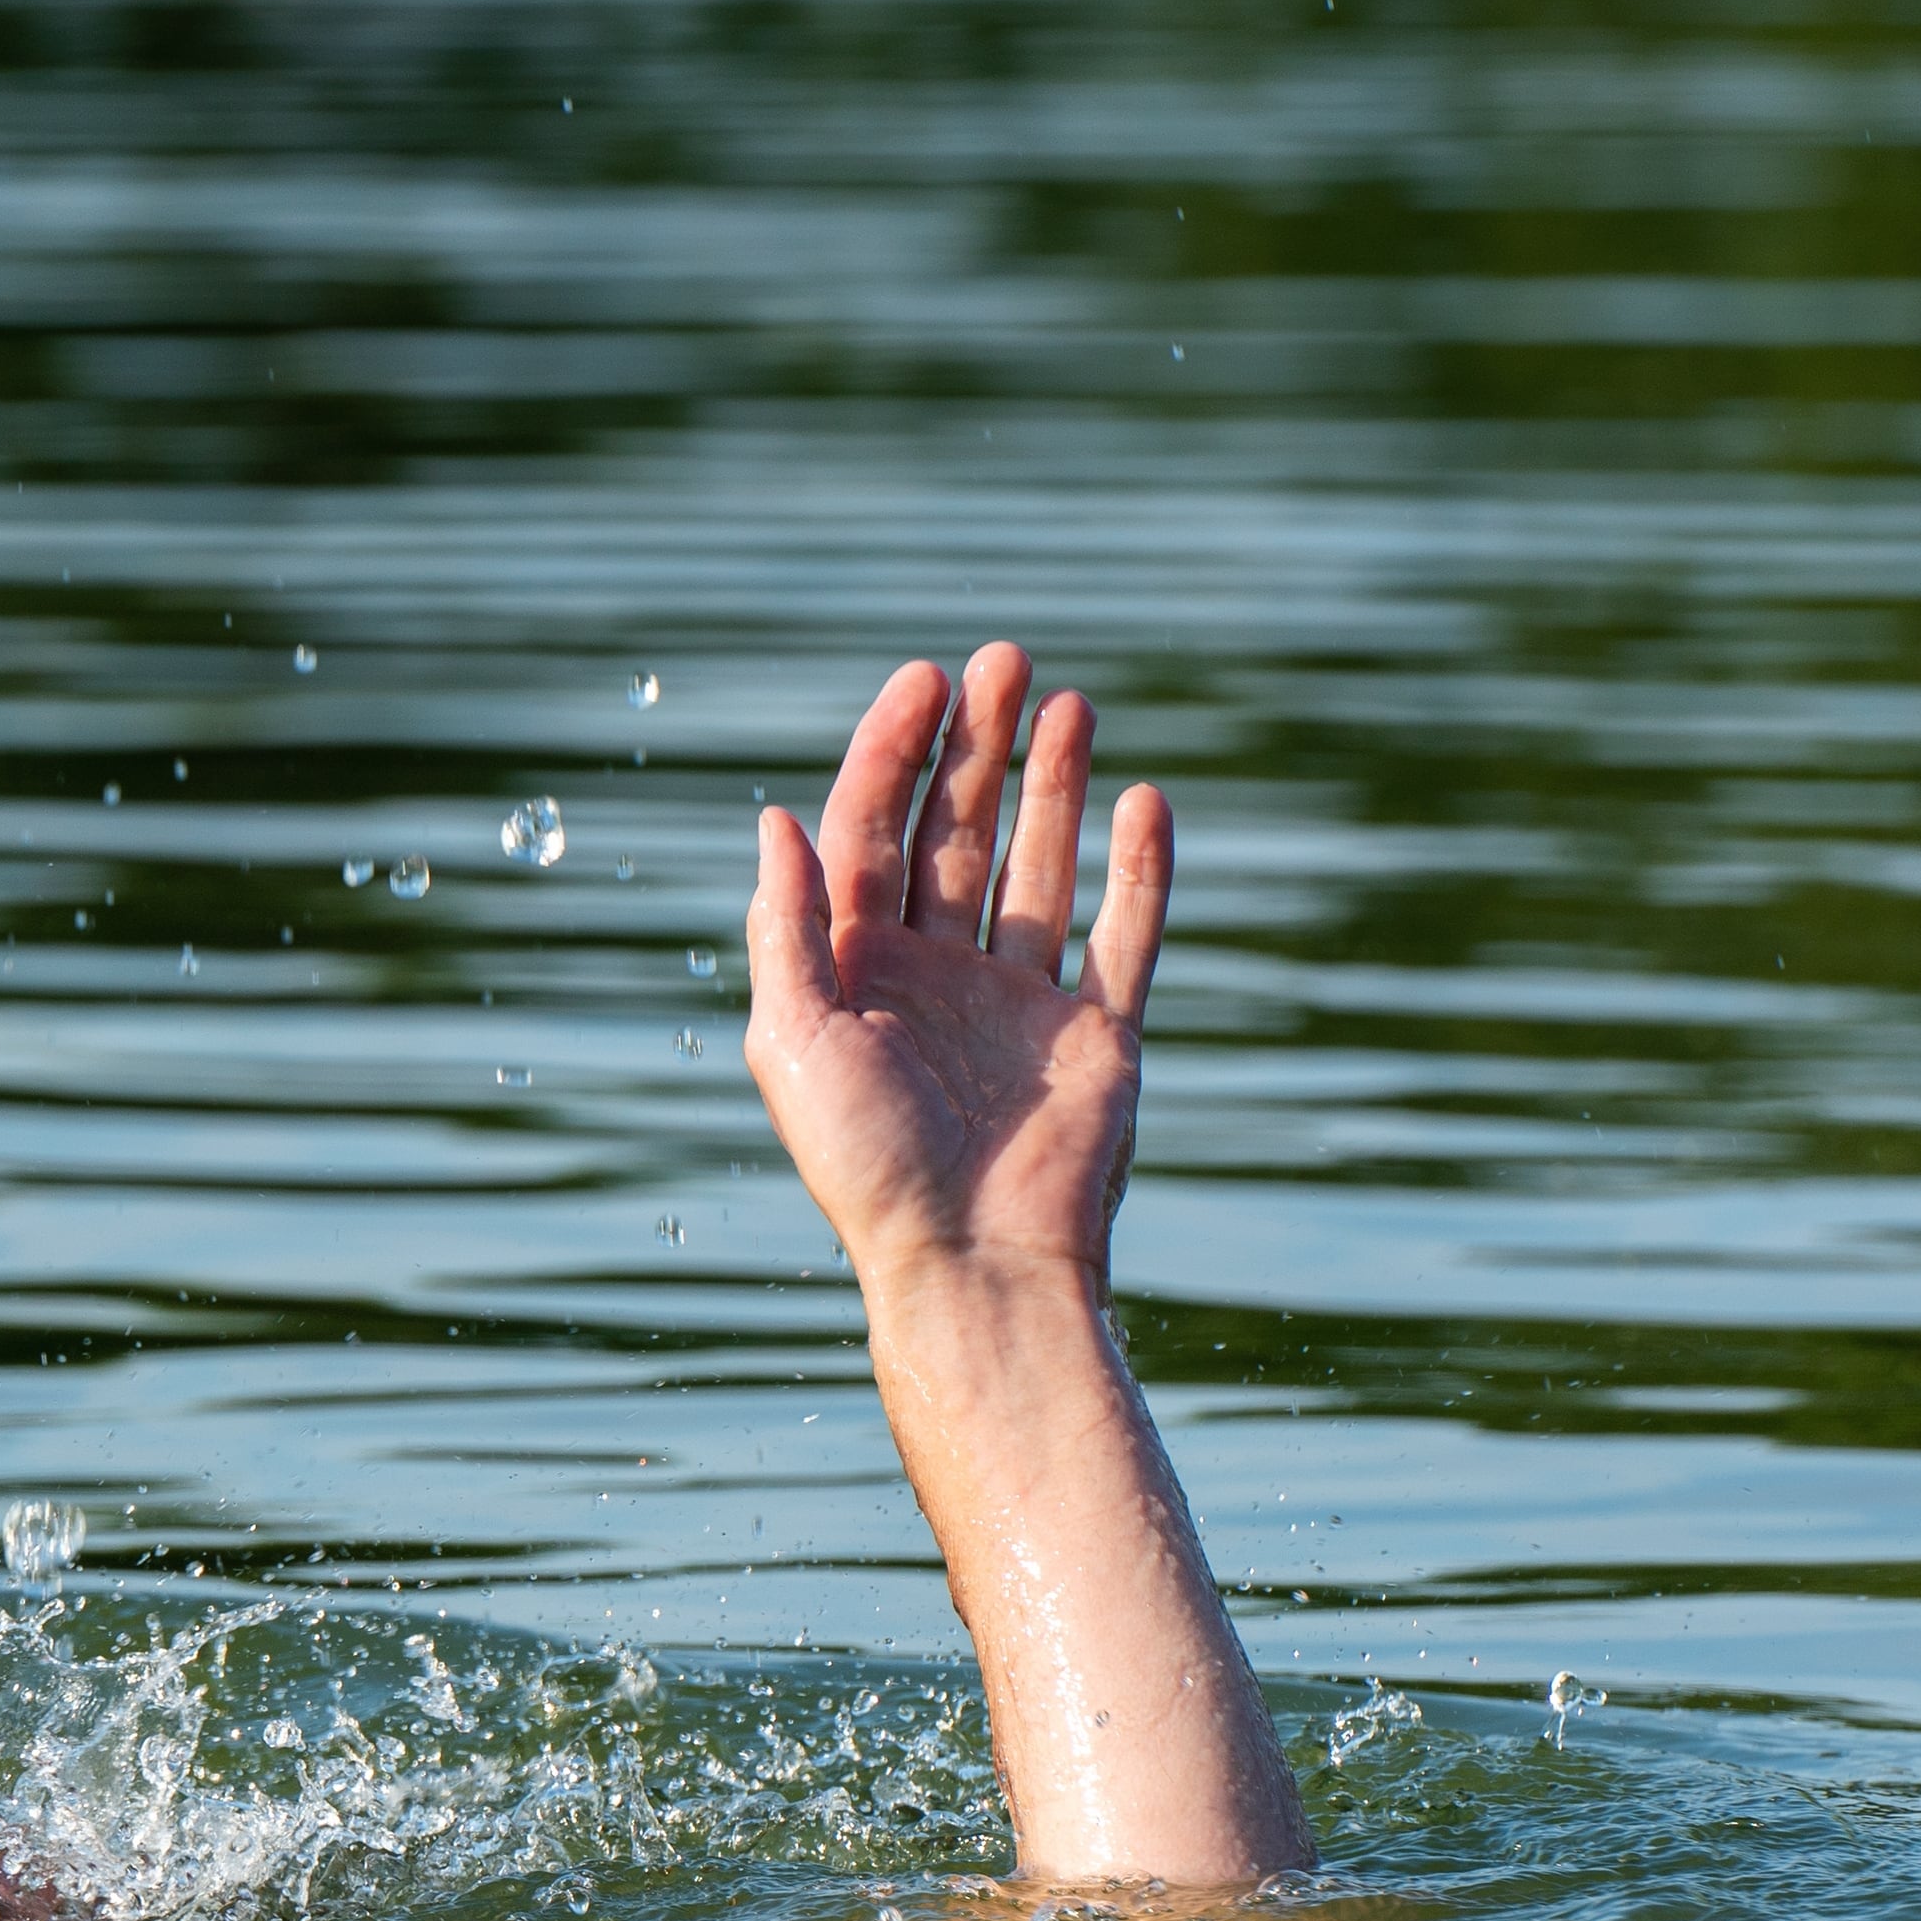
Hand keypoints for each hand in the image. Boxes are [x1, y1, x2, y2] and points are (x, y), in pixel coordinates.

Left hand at [743, 644, 1170, 1296]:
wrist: (971, 1262)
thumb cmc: (867, 1165)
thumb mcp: (795, 1040)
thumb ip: (787, 927)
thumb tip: (775, 818)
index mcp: (857, 970)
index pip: (874, 831)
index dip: (897, 749)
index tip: (928, 677)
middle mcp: (937, 975)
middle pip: (957, 831)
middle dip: (979, 745)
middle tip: (1007, 658)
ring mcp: (1021, 1002)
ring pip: (1041, 866)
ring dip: (1054, 785)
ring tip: (1072, 703)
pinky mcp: (1096, 1035)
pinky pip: (1126, 934)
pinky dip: (1141, 870)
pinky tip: (1144, 801)